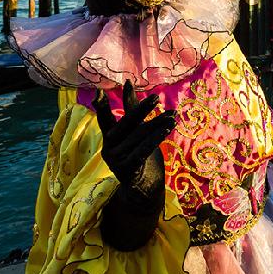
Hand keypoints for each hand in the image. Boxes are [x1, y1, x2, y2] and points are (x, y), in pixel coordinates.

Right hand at [93, 80, 174, 195]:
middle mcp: (108, 148)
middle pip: (126, 124)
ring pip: (139, 136)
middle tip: (156, 98)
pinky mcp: (126, 171)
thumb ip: (131, 111)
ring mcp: (116, 161)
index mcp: (109, 138)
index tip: (99, 91)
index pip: (104, 119)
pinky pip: (143, 150)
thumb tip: (128, 83)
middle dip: (141, 109)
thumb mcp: (135, 133)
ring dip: (158, 124)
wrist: (142, 190)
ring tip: (173, 114)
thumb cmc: (140, 157)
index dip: (102, 106)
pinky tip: (167, 128)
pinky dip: (156, 137)